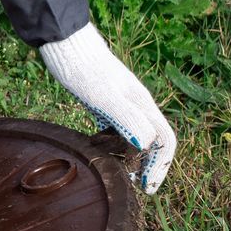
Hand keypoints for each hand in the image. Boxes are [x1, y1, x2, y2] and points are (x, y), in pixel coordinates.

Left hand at [38, 24, 176, 192]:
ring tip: (119, 172)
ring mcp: (120, 102)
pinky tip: (99, 148)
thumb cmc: (83, 69)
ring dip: (132, 155)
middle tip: (135, 185)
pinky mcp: (103, 100)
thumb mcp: (104, 96)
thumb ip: (127, 119)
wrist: (65, 43)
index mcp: (143, 105)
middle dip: (149, 165)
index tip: (146, 187)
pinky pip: (116, 127)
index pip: (165, 141)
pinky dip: (113, 142)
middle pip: (154, 140)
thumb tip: (145, 145)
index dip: (160, 166)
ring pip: (136, 134)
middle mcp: (137, 104)